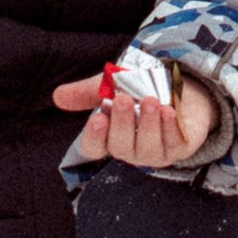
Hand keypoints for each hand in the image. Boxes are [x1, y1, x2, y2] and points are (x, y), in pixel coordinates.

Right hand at [53, 68, 216, 166]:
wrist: (179, 85)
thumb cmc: (140, 90)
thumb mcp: (110, 86)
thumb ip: (86, 92)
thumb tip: (57, 96)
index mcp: (109, 137)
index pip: (94, 147)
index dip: (94, 137)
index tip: (96, 119)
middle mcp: (130, 149)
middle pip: (121, 146)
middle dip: (122, 123)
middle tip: (123, 99)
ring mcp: (155, 152)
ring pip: (148, 148)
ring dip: (148, 124)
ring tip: (150, 101)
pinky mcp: (180, 147)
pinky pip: (175, 143)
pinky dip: (171, 127)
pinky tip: (169, 111)